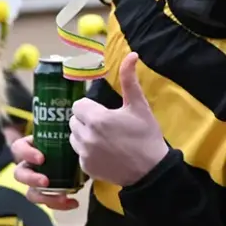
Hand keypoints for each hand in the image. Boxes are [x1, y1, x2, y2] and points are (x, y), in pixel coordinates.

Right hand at [11, 135, 80, 210]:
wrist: (90, 155)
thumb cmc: (76, 141)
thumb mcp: (72, 135)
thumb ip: (70, 134)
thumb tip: (77, 133)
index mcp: (33, 146)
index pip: (18, 148)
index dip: (26, 154)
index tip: (41, 159)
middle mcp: (31, 165)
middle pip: (20, 174)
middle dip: (31, 179)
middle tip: (45, 182)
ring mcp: (39, 181)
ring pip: (31, 193)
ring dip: (44, 197)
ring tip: (62, 197)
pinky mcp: (49, 193)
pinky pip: (48, 202)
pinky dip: (60, 204)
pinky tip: (73, 203)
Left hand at [67, 53, 169, 187]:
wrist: (151, 170)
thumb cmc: (147, 136)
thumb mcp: (140, 106)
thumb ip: (130, 80)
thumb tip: (131, 54)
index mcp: (97, 118)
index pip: (78, 105)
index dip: (91, 106)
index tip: (105, 111)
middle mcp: (85, 135)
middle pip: (74, 120)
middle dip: (86, 120)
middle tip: (106, 124)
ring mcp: (84, 153)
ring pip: (73, 136)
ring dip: (84, 134)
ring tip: (104, 138)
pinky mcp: (85, 167)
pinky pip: (79, 153)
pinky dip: (87, 151)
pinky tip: (105, 152)